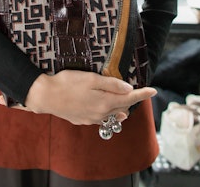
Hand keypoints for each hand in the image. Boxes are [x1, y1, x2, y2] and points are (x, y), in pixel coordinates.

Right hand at [0, 70, 155, 125]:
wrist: (45, 96)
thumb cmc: (68, 83)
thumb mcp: (91, 79)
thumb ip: (111, 84)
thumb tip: (129, 88)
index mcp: (105, 103)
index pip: (130, 98)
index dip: (143, 94)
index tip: (154, 90)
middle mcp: (100, 114)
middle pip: (122, 107)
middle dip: (131, 99)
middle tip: (139, 91)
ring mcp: (91, 119)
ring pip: (111, 114)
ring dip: (119, 106)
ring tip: (125, 99)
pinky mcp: (82, 120)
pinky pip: (100, 117)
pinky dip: (107, 111)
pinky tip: (104, 106)